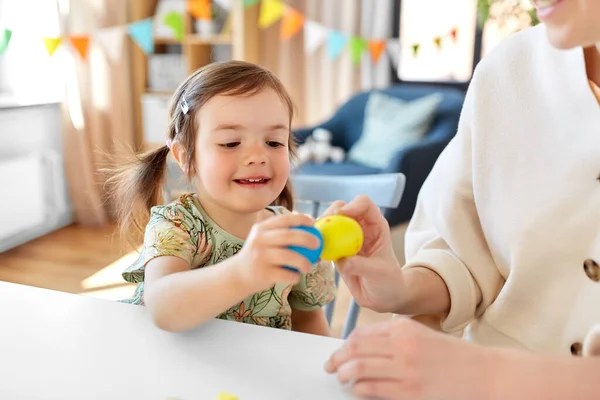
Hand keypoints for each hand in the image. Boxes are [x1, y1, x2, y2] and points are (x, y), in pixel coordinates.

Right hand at [234, 213, 320, 292]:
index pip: (285, 219)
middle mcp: (259, 240)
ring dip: (304, 262)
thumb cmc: (259, 255)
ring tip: (309, 267)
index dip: (301, 219)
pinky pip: (285, 274)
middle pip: (289, 236)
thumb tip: (311, 229)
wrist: (238, 274)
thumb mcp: (264, 239)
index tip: (313, 224)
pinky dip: (294, 276)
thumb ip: (281, 233)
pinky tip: (296, 277)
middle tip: (318, 244)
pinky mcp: (262, 272)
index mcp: (261, 228)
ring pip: (289, 256)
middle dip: (307, 238)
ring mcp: (260, 256)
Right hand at [322, 195, 404, 312]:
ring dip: (320, 229)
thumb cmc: (388, 282)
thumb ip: (362, 265)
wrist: (381, 297)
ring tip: (314, 241)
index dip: (352, 205)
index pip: (364, 204)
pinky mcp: (336, 251)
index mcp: (375, 225)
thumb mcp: (379, 273)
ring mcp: (346, 239)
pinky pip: (323, 243)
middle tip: (321, 227)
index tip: (342, 215)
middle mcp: (359, 227)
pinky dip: (316, 244)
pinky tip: (313, 253)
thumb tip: (342, 260)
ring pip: (329, 224)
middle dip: (330, 213)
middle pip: (341, 209)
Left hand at [324, 317, 489, 399]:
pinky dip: (359, 390)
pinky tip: (358, 391)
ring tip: (341, 379)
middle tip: (330, 366)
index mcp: (404, 328)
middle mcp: (402, 345)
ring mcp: (405, 369)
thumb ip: (393, 337)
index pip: (360, 334)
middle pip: (354, 349)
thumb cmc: (453, 357)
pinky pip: (371, 389)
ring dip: (344, 374)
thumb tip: (361, 347)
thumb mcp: (422, 336)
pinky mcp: (409, 392)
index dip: (343, 345)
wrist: (486, 376)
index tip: (337, 353)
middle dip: (336, 358)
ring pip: (357, 369)